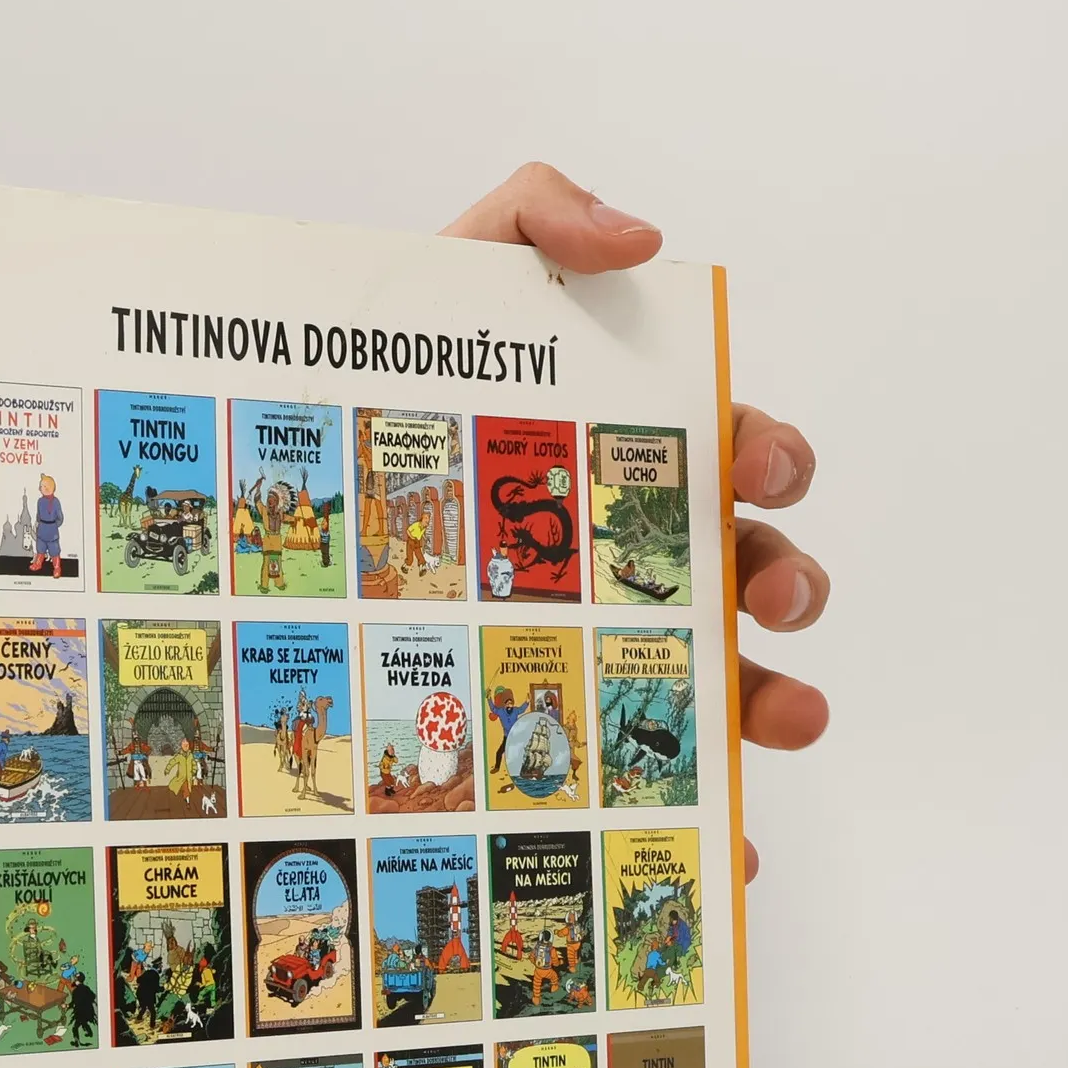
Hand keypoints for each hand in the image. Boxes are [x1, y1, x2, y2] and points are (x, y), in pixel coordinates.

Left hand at [443, 163, 828, 881]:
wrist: (280, 495)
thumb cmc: (372, 398)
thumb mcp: (441, 279)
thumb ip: (537, 215)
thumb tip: (647, 239)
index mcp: (620, 462)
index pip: (725, 449)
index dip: (764, 451)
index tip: (760, 467)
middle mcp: (628, 559)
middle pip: (744, 570)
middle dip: (786, 578)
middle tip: (775, 594)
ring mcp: (603, 651)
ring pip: (720, 682)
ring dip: (775, 701)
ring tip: (786, 717)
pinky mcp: (558, 736)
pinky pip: (646, 787)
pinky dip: (699, 823)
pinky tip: (722, 851)